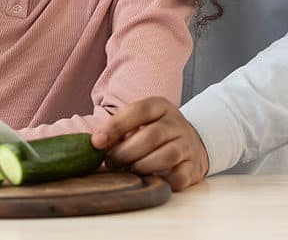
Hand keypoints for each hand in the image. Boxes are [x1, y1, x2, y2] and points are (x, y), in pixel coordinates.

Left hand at [91, 97, 208, 191]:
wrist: (190, 143)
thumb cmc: (154, 133)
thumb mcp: (139, 122)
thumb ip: (118, 130)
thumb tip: (94, 143)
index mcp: (160, 107)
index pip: (138, 111)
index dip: (115, 126)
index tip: (96, 142)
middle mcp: (176, 123)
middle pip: (151, 135)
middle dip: (125, 152)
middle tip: (111, 162)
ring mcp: (187, 145)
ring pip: (167, 155)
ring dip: (142, 166)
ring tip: (129, 170)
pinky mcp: (194, 167)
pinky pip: (179, 177)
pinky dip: (162, 181)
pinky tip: (149, 180)